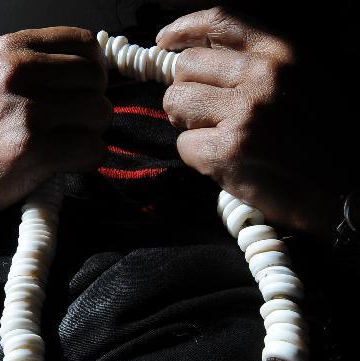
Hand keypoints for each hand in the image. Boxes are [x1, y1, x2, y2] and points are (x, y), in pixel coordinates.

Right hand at [0, 27, 111, 234]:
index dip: (93, 70)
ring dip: (91, 133)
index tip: (83, 91)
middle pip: (96, 79)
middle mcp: (18, 73)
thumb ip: (39, 68)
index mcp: (11, 49)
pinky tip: (66, 162)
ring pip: (101, 113)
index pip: (84, 44)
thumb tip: (96, 71)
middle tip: (73, 124)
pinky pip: (93, 149)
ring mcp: (27, 112)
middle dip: (93, 104)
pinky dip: (88, 159)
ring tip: (66, 143)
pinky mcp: (35, 150)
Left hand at [158, 6, 345, 238]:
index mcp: (283, 52)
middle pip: (186, 68)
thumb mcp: (308, 79)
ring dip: (186, 123)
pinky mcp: (229, 151)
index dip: (184, 30)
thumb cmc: (329, 140)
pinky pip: (184, 146)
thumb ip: (263, 64)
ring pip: (176, 104)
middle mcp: (261, 76)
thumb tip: (210, 56)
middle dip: (185, 92)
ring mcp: (243, 113)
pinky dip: (195, 158)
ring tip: (210, 137)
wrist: (346, 190)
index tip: (166, 41)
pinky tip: (220, 164)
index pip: (219, 22)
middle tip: (199, 114)